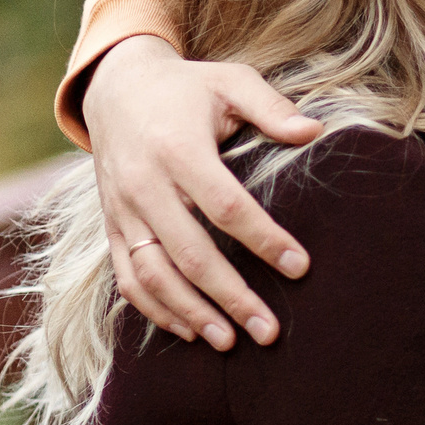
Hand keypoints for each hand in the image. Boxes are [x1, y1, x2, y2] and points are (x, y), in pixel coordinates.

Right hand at [82, 36, 324, 348]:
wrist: (115, 89)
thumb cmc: (186, 89)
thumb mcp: (230, 82)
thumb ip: (271, 107)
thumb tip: (314, 132)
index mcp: (177, 149)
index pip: (225, 206)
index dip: (264, 240)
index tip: (300, 267)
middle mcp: (144, 185)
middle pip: (190, 253)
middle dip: (231, 296)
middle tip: (269, 330)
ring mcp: (123, 210)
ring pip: (153, 274)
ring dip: (191, 313)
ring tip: (230, 342)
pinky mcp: (111, 227)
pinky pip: (127, 278)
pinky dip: (156, 309)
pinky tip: (190, 331)